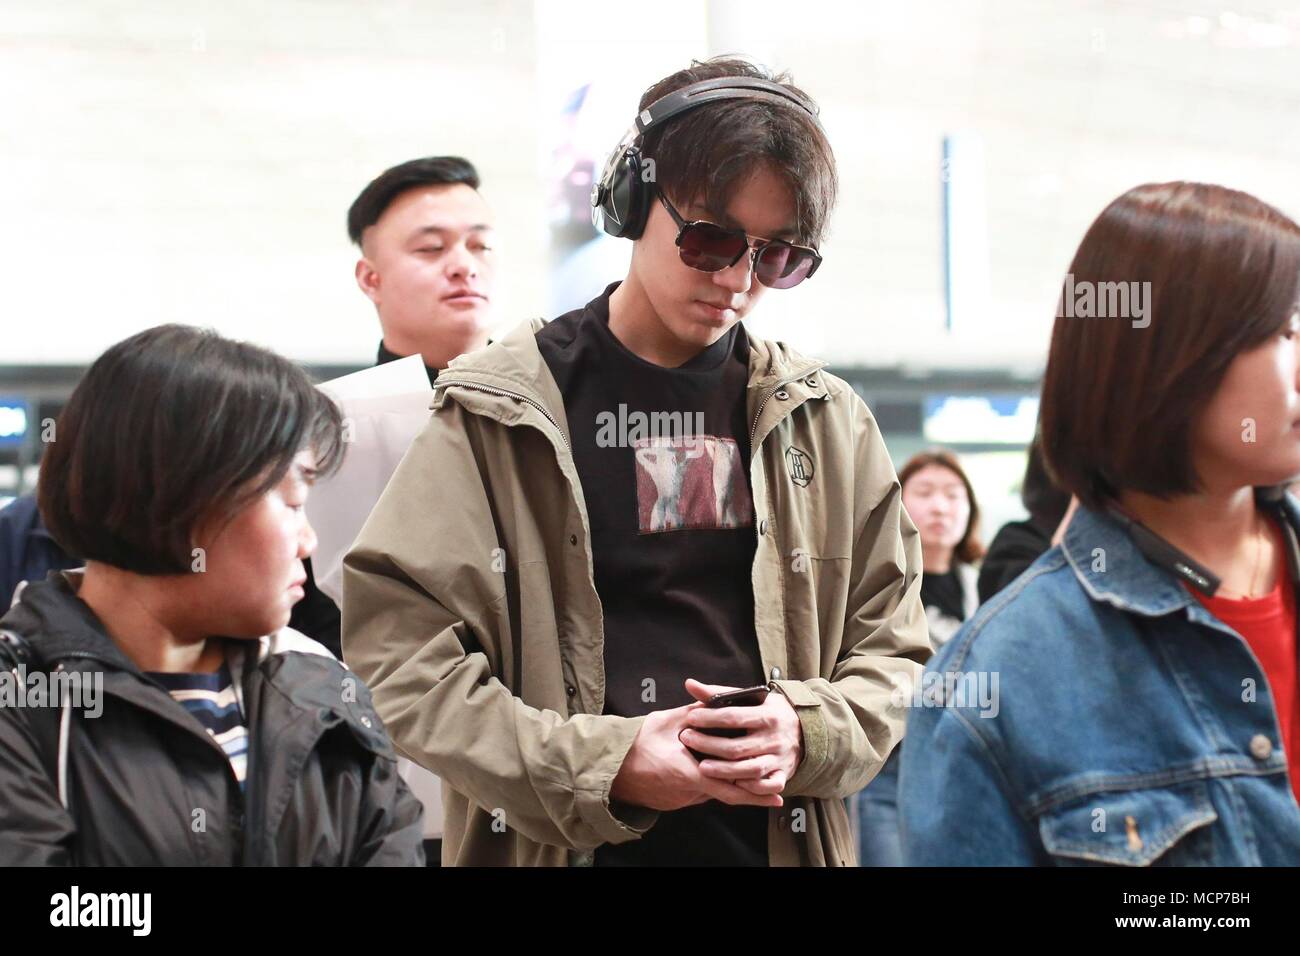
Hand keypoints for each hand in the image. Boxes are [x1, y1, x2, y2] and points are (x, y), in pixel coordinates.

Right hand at [610, 700, 785, 811]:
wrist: (608, 768)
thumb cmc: (635, 744)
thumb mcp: (666, 722)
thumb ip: (695, 713)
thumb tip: (716, 700)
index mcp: (689, 773)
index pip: (730, 789)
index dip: (756, 794)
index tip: (778, 795)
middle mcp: (688, 792)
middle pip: (725, 793)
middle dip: (748, 789)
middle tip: (774, 788)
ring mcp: (680, 801)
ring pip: (711, 793)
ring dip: (725, 783)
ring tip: (743, 771)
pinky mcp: (674, 803)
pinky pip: (698, 794)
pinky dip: (708, 784)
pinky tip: (710, 771)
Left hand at [679, 678, 802, 797]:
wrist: (806, 728)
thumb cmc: (770, 711)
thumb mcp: (750, 698)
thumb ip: (719, 693)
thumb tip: (690, 684)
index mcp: (767, 715)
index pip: (734, 717)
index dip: (710, 718)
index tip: (691, 718)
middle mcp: (774, 738)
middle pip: (737, 747)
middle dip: (709, 745)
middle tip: (687, 739)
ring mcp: (779, 758)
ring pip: (750, 769)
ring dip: (724, 771)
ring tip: (701, 767)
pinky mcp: (783, 774)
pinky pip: (768, 785)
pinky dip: (751, 787)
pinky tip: (733, 784)